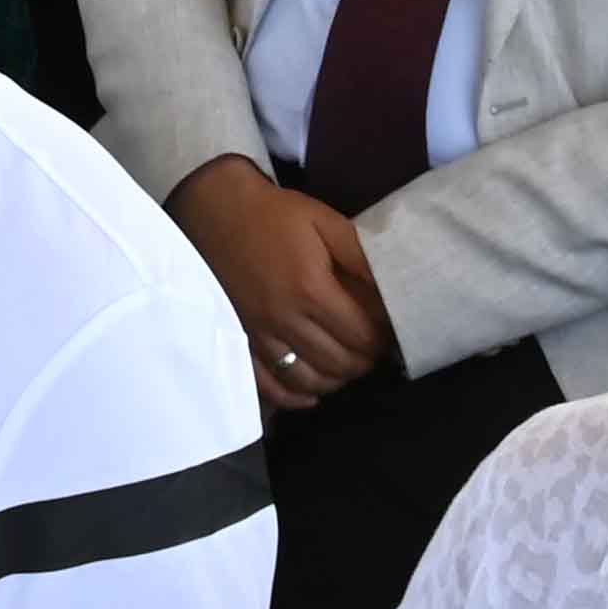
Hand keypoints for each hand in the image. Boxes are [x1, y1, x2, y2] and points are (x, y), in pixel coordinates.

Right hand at [167, 157, 390, 410]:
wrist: (216, 211)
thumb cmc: (275, 215)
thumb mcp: (325, 222)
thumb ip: (360, 257)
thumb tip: (391, 291)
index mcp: (312, 289)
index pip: (361, 335)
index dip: (382, 339)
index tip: (389, 330)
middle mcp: (286, 321)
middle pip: (339, 363)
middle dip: (364, 361)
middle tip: (372, 348)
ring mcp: (259, 336)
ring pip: (308, 381)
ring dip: (336, 379)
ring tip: (347, 364)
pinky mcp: (239, 342)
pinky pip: (269, 387)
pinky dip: (295, 398)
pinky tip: (312, 393)